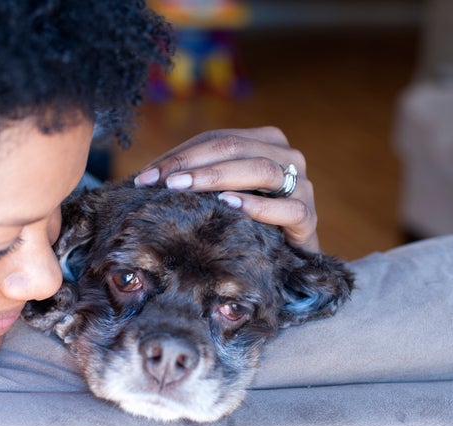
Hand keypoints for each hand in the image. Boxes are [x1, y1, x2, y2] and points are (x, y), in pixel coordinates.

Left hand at [134, 127, 319, 251]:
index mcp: (264, 142)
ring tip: (185, 188)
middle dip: (193, 164)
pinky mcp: (308, 216)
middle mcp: (287, 157)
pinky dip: (258, 205)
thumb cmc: (246, 222)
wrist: (286, 258)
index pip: (216, 139)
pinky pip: (286, 208)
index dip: (179, 155)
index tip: (145, 177)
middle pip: (235, 147)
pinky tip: (231, 205)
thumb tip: (144, 179)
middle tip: (161, 183)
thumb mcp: (219, 193)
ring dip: (218, 177)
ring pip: (261, 170)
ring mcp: (302, 184)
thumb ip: (193, 178)